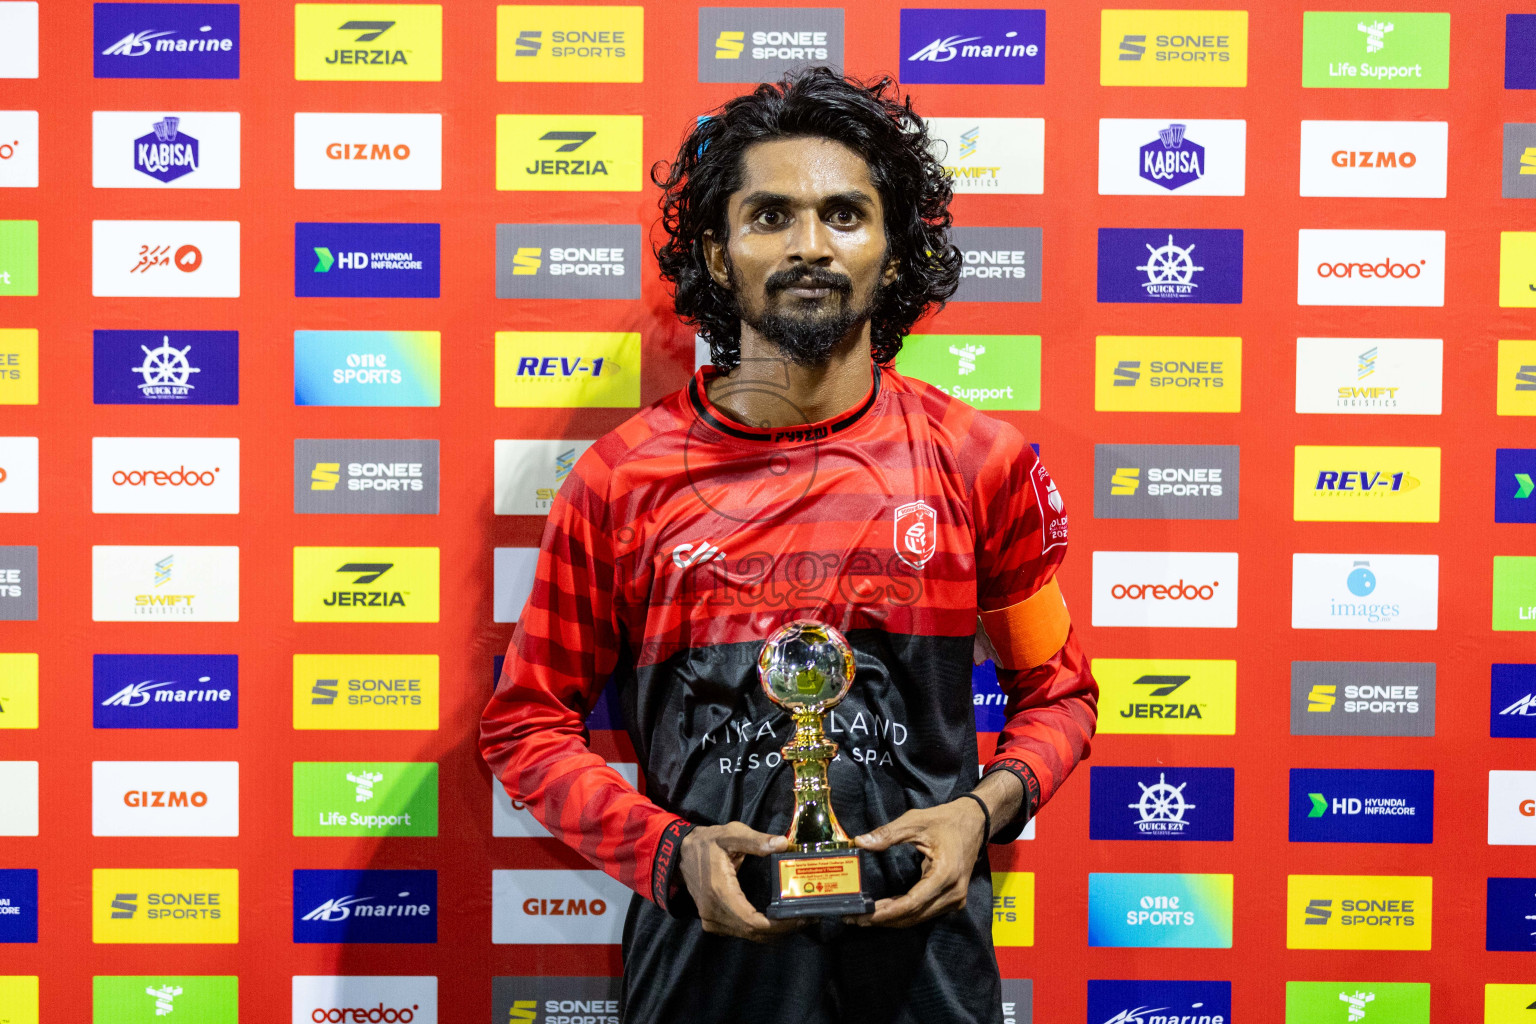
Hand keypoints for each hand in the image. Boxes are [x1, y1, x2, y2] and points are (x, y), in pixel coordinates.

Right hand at [679, 822, 803, 941]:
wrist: (680, 854)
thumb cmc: (707, 843)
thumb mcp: (730, 834)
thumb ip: (755, 840)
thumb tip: (783, 843)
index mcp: (719, 892)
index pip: (752, 922)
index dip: (778, 925)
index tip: (801, 918)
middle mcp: (714, 913)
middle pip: (754, 933)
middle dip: (783, 929)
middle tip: (808, 917)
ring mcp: (712, 921)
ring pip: (748, 936)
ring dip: (775, 932)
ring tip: (799, 919)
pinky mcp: (713, 922)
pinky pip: (741, 932)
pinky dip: (762, 930)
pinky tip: (779, 920)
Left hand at [849, 797, 987, 927]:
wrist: (975, 821)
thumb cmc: (946, 820)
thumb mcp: (915, 821)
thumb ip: (888, 834)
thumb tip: (860, 842)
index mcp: (945, 874)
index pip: (912, 903)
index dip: (886, 912)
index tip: (864, 915)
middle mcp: (953, 893)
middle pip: (914, 915)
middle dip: (884, 920)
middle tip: (856, 918)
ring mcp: (955, 899)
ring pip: (919, 918)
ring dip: (893, 920)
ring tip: (866, 917)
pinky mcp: (953, 899)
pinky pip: (925, 912)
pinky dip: (905, 914)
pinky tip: (885, 911)